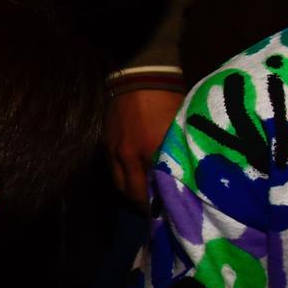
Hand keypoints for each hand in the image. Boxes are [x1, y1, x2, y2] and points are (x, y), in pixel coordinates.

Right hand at [105, 88, 183, 211]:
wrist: (141, 74)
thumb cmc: (169, 98)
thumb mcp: (178, 127)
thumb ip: (176, 152)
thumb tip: (181, 176)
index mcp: (151, 151)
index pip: (154, 189)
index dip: (161, 204)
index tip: (170, 213)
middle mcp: (128, 155)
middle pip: (132, 192)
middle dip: (143, 204)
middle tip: (156, 211)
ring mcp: (113, 149)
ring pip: (118, 182)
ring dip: (130, 193)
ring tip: (142, 197)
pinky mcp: (106, 142)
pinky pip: (111, 168)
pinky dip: (122, 176)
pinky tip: (132, 176)